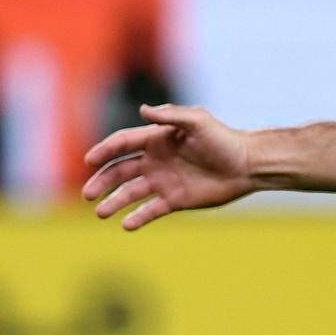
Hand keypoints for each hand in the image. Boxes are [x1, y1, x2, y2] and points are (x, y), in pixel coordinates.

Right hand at [82, 104, 253, 230]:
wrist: (247, 165)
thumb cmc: (224, 140)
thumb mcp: (199, 122)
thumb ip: (171, 115)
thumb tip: (143, 109)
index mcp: (158, 139)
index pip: (123, 143)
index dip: (105, 150)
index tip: (90, 160)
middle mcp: (156, 160)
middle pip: (120, 171)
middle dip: (102, 181)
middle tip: (88, 194)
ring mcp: (164, 181)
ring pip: (130, 193)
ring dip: (114, 202)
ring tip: (101, 213)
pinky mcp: (175, 200)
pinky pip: (150, 210)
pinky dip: (137, 218)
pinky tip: (127, 225)